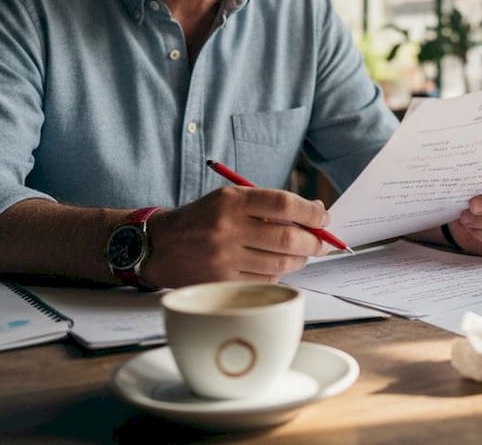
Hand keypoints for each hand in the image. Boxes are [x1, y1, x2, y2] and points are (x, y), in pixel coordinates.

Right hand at [140, 186, 330, 287]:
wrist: (157, 245)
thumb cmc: (202, 220)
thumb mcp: (230, 200)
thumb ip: (270, 204)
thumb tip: (317, 211)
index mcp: (231, 200)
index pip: (283, 203)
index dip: (311, 212)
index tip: (324, 218)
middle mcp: (227, 227)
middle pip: (287, 237)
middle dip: (313, 242)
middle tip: (322, 243)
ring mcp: (223, 257)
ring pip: (279, 263)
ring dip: (299, 260)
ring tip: (302, 255)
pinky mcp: (220, 282)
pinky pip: (263, 281)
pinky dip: (277, 275)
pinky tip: (274, 268)